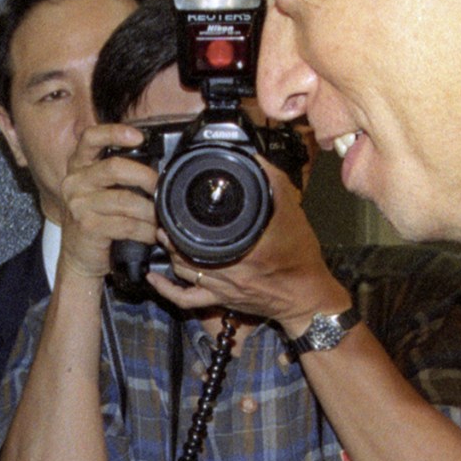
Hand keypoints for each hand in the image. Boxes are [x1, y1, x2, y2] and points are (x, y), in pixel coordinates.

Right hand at [55, 123, 163, 288]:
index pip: (90, 138)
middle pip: (114, 168)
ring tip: (161, 218)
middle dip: (146, 177)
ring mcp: (78, 204)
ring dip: (150, 211)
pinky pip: (126, 225)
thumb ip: (117, 175)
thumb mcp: (98, 191)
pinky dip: (145, 230)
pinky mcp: (87, 227)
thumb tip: (156, 166)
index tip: (139, 136)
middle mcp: (74, 182)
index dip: (114, 133)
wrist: (78, 258)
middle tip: (161, 188)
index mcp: (78, 166)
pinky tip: (152, 234)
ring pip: (125, 200)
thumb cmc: (94, 221)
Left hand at [143, 152, 347, 332]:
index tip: (173, 203)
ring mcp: (222, 288)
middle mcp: (229, 270)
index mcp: (244, 247)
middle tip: (163, 218)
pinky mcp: (221, 301)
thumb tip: (254, 159)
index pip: (200, 232)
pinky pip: (186, 300)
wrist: (307, 295)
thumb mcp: (292, 212)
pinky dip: (166, 290)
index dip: (181, 218)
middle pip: (184, 251)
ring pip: (182, 271)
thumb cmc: (301, 256)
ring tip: (163, 236)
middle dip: (171, 234)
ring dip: (169, 254)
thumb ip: (273, 183)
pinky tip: (153, 278)